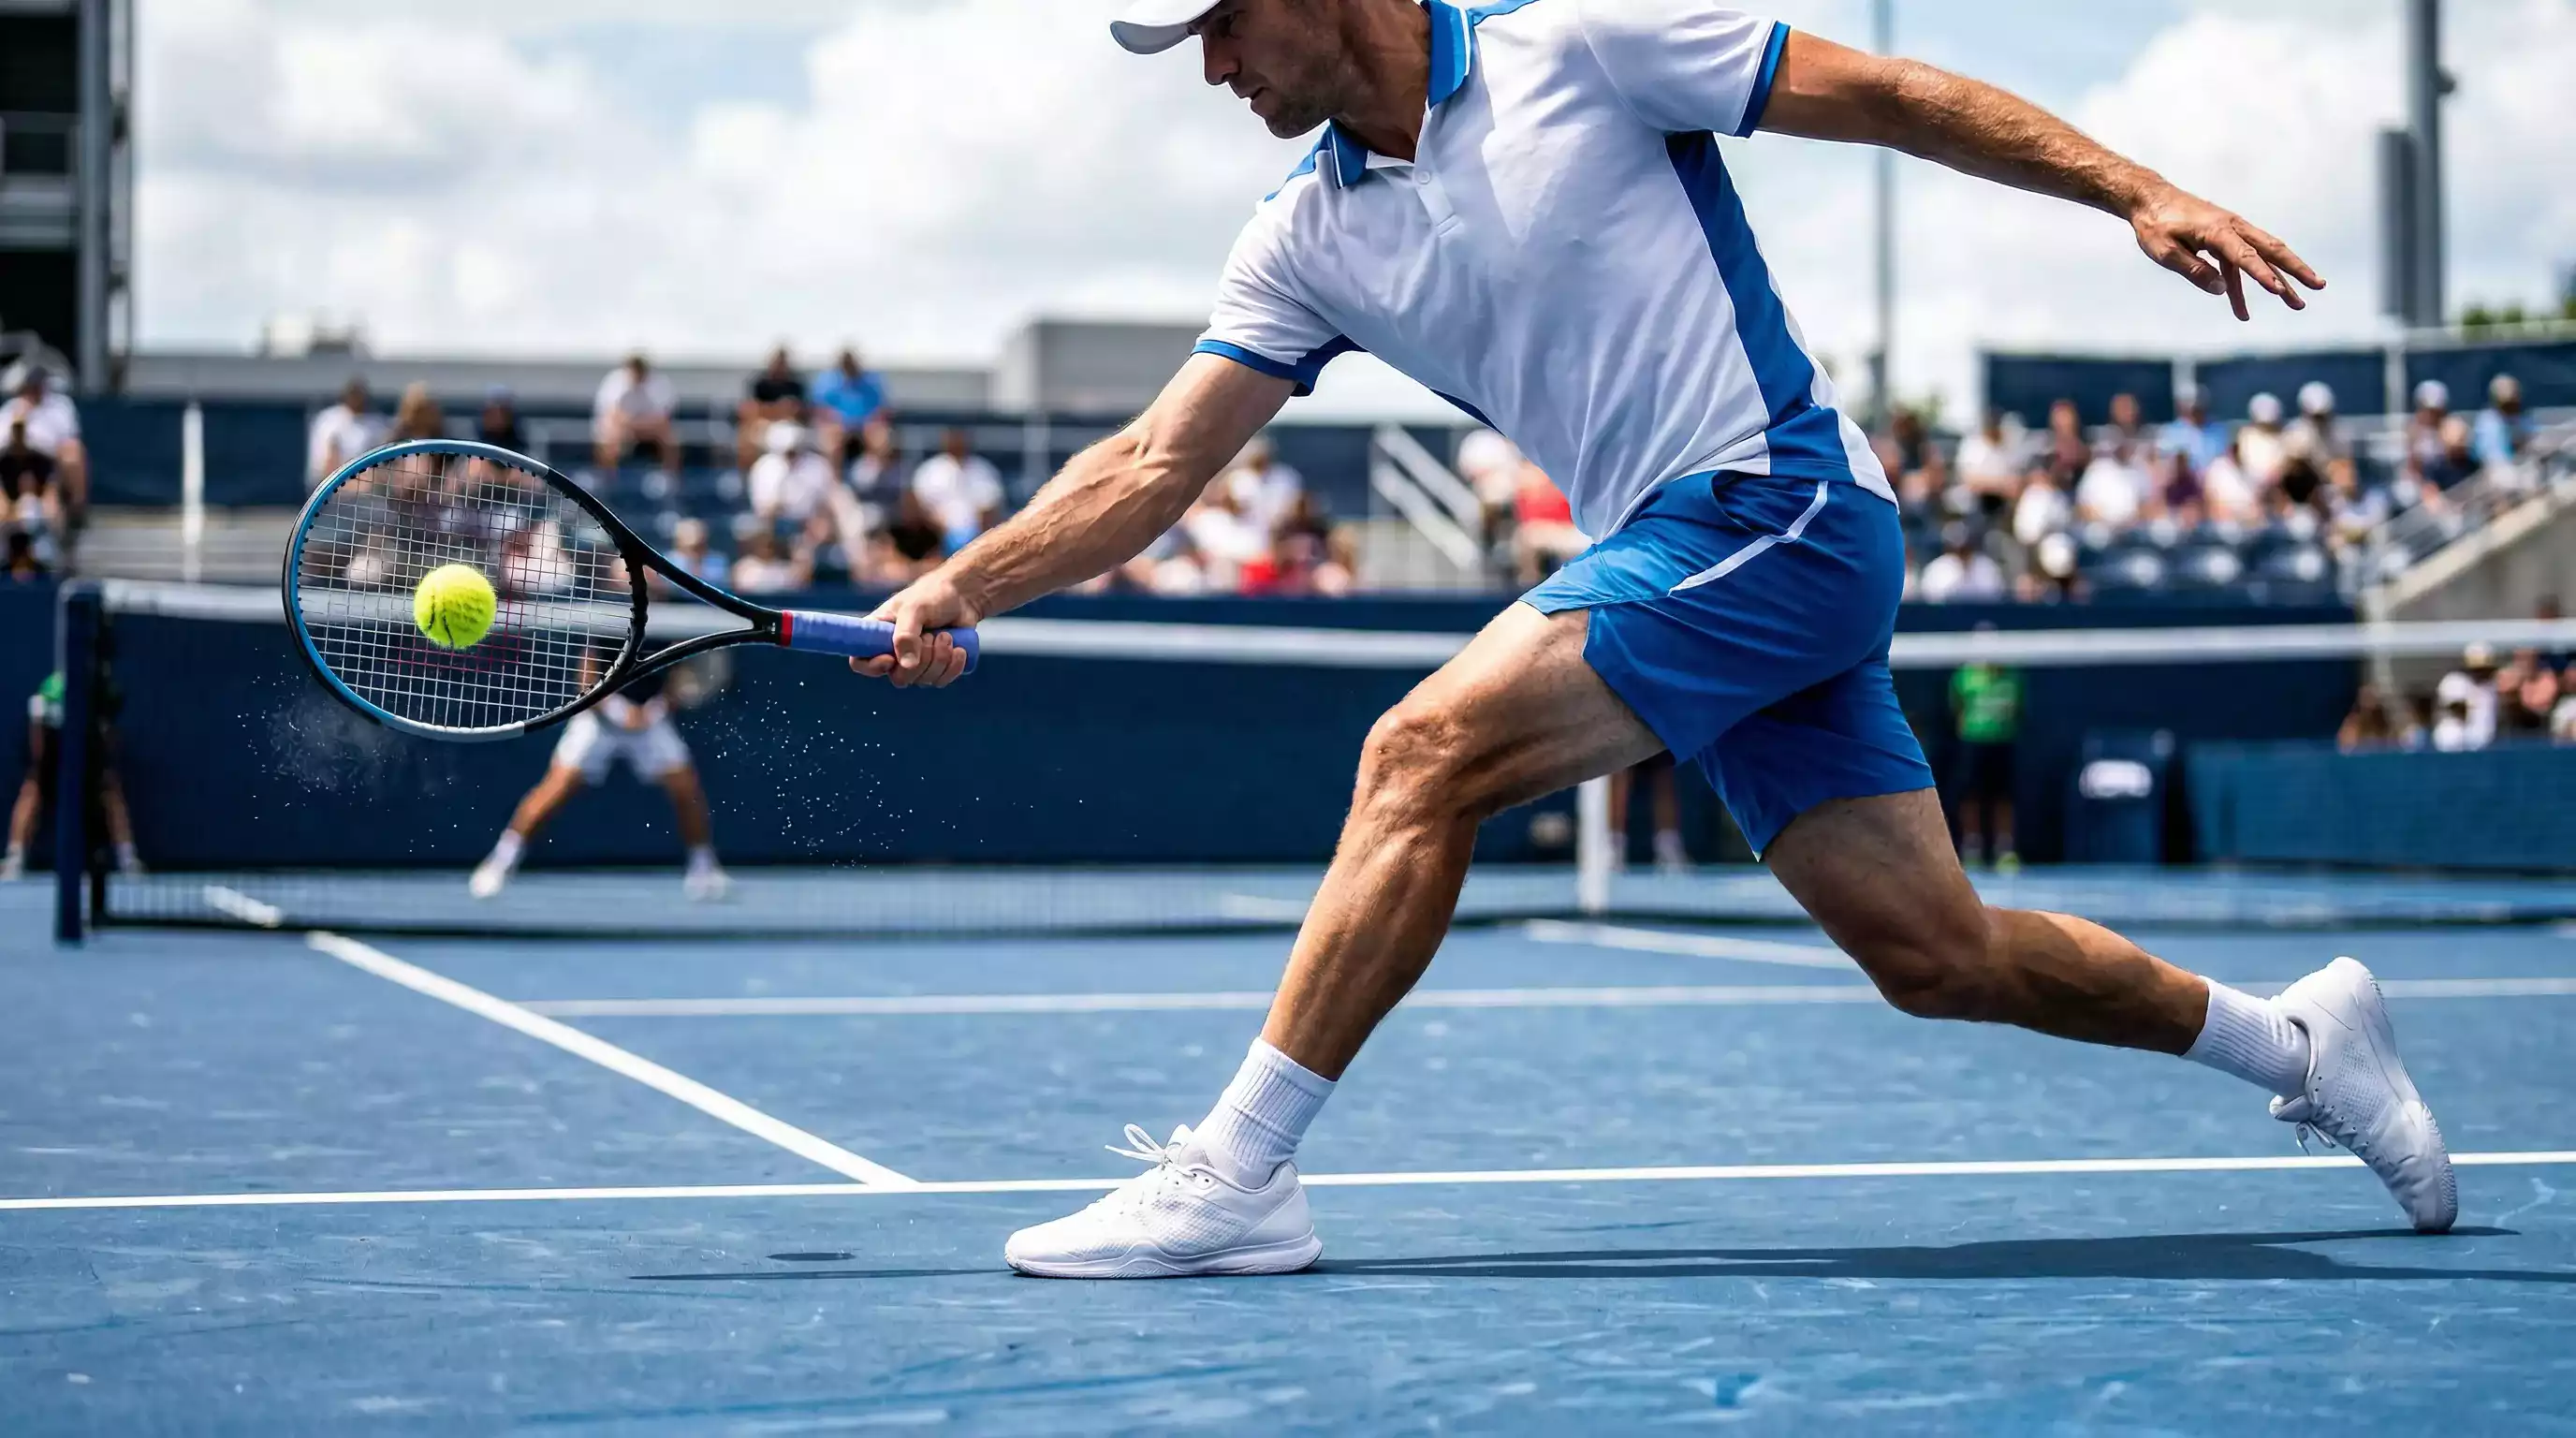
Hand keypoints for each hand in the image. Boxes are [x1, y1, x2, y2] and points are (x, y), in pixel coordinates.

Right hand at [852, 571, 980, 688]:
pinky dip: (953, 666)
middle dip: (920, 659)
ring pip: (923, 680)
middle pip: (899, 678)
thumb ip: (906, 635)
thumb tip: (906, 666)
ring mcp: (915, 664)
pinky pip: (941, 681)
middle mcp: (893, 653)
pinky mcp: (936, 668)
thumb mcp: (914, 609)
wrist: (962, 597)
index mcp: (877, 635)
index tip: (890, 658)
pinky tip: (959, 649)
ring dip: (939, 658)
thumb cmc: (932, 595)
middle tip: (930, 636)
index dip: (871, 667)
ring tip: (946, 635)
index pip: (859, 661)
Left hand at [2130, 186, 2324, 320]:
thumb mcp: (2165, 251)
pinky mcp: (2223, 240)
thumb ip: (2193, 269)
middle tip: (2318, 287)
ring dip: (2280, 281)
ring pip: (2262, 257)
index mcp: (2217, 231)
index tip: (2278, 292)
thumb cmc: (2154, 224)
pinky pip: (2238, 265)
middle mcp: (2231, 228)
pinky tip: (2242, 312)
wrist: (2150, 199)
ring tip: (2297, 304)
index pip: (2245, 256)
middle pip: (2271, 250)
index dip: (2263, 275)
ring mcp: (2230, 233)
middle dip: (2296, 270)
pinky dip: (2243, 287)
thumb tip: (2220, 289)